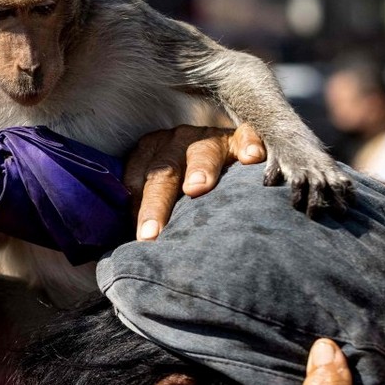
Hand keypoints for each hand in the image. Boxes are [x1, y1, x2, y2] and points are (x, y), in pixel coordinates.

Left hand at [124, 125, 265, 240]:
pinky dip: (248, 144)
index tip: (140, 239)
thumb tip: (133, 249)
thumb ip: (147, 209)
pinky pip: (245, 136)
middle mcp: (176, 142)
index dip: (136, 209)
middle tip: (152, 233)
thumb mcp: (162, 191)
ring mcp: (209, 138)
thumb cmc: (186, 186)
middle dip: (157, 203)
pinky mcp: (240, 137)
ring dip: (200, 168)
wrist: (222, 156)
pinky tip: (251, 157)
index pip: (138, 181)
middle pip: (164, 172)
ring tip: (197, 187)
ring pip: (203, 152)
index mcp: (151, 153)